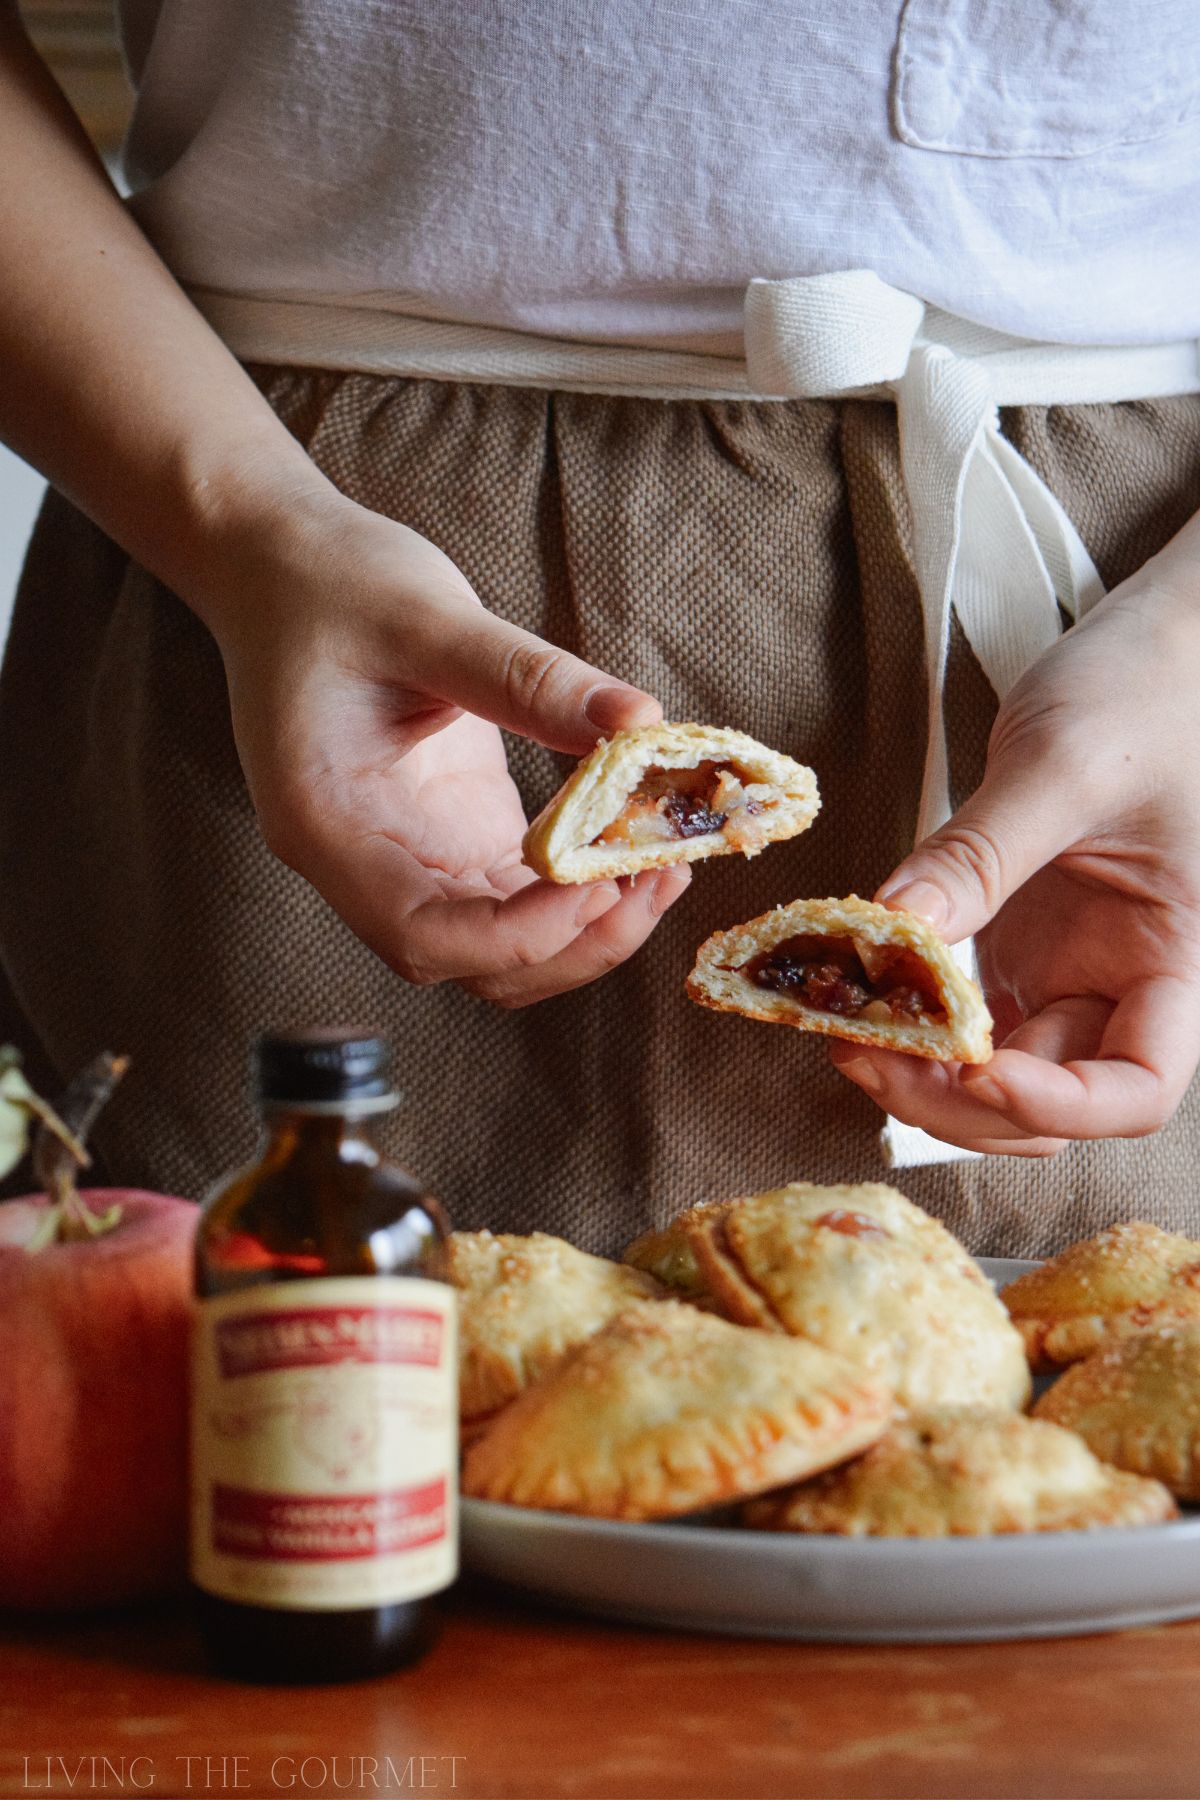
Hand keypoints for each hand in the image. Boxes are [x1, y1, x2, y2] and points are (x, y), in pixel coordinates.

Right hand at [189, 488, 690, 1004]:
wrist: (280, 566)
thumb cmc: (331, 584)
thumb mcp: (427, 618)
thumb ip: (531, 680)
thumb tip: (640, 724)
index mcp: (329, 827)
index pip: (424, 936)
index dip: (522, 933)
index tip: (604, 878)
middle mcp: (364, 865)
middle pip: (473, 962)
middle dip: (574, 940)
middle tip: (658, 872)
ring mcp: (408, 858)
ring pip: (502, 947)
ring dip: (587, 926)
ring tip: (661, 859)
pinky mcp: (448, 836)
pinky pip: (518, 896)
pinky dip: (579, 886)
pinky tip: (632, 837)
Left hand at [830, 510, 1199, 1153]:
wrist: (1155, 650)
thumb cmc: (1143, 694)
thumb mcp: (1063, 765)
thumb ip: (981, 854)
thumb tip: (894, 932)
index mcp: (1170, 956)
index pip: (1137, 1086)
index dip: (1060, 1105)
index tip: (977, 1068)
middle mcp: (1119, 982)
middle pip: (1049, 1101)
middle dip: (959, 1100)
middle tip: (866, 1055)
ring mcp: (1065, 970)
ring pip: (995, 1072)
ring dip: (923, 1076)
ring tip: (848, 1032)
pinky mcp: (1016, 945)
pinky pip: (960, 1015)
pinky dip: (909, 1024)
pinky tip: (858, 997)